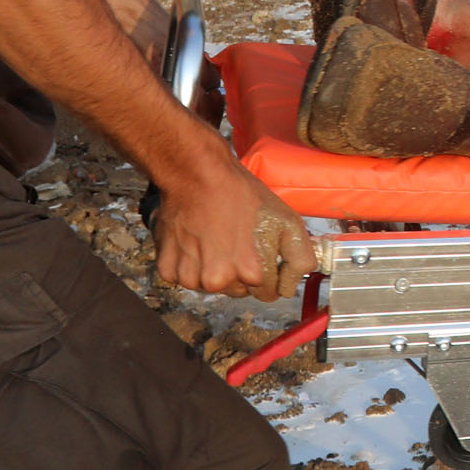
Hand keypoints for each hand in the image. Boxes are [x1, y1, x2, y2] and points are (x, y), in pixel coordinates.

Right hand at [153, 156, 314, 299]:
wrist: (197, 175)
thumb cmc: (241, 194)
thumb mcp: (288, 221)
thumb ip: (301, 258)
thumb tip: (293, 285)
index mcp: (249, 273)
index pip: (267, 293)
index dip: (268, 272)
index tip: (259, 252)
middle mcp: (218, 281)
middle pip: (239, 291)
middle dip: (241, 271)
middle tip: (237, 241)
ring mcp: (191, 277)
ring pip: (210, 286)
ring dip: (213, 268)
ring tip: (215, 238)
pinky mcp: (168, 269)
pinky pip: (184, 278)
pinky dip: (189, 264)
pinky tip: (196, 241)